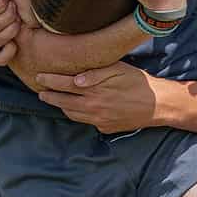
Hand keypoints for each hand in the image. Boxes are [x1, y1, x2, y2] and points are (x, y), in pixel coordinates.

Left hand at [36, 62, 157, 132]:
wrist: (156, 104)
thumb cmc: (138, 81)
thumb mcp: (119, 69)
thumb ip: (96, 73)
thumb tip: (76, 80)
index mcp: (94, 90)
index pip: (65, 85)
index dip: (50, 81)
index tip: (39, 77)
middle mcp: (93, 107)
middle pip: (64, 102)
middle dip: (49, 96)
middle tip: (40, 92)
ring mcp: (98, 120)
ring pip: (72, 114)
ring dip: (61, 107)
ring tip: (54, 100)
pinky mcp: (105, 127)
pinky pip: (85, 121)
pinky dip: (76, 115)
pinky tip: (75, 109)